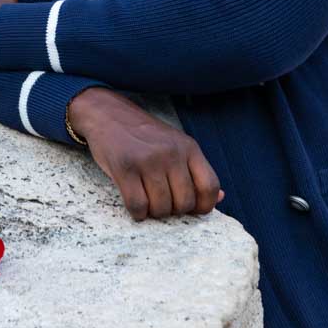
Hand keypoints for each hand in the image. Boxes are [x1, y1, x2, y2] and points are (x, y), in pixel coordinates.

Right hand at [68, 89, 222, 219]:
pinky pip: (138, 206)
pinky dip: (138, 213)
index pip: (209, 186)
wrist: (108, 114)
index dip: (204, 206)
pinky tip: (135, 203)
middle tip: (162, 201)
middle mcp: (171, 153)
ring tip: (147, 200)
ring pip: (161, 208)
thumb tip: (220, 198)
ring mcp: (148, 160)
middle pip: (184, 202)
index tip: (192, 210)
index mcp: (189, 147)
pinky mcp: (125, 168)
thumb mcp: (175, 144)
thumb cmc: (144, 135)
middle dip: (173, 211)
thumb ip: (196, 170)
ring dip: (154, 212)